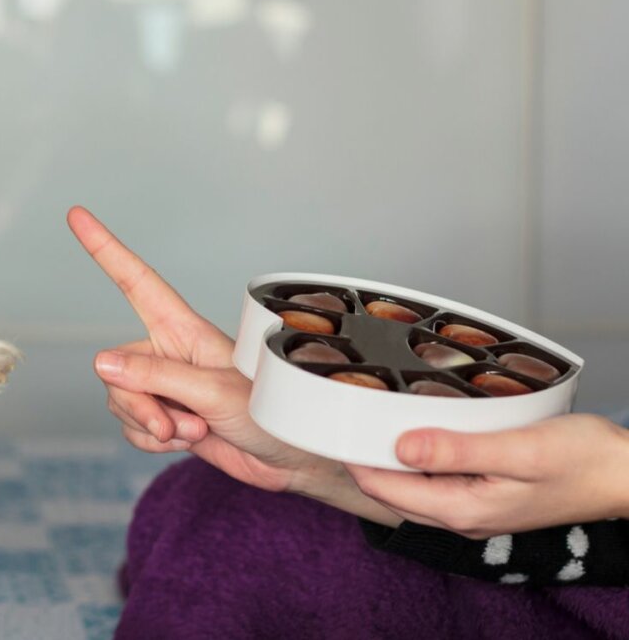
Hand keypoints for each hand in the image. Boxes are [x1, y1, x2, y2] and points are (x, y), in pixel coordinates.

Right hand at [68, 206, 400, 524]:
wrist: (289, 460)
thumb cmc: (269, 413)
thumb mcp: (213, 392)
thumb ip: (155, 377)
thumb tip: (101, 362)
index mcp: (184, 329)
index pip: (136, 282)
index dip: (105, 249)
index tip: (77, 216)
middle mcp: (168, 353)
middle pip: (115, 368)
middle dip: (137, 403)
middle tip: (173, 424)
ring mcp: (165, 387)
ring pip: (120, 401)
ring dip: (150, 426)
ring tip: (194, 431)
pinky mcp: (165, 417)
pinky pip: (131, 427)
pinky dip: (152, 442)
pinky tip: (185, 442)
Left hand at [346, 413, 628, 538]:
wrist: (626, 474)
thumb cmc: (583, 459)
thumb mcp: (519, 450)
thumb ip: (457, 451)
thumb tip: (401, 447)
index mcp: (464, 509)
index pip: (386, 488)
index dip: (355, 458)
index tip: (334, 425)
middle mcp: (462, 516)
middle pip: (392, 491)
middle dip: (365, 459)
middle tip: (345, 417)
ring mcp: (473, 509)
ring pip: (412, 487)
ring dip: (389, 459)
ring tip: (370, 420)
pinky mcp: (484, 496)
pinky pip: (435, 482)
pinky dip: (417, 460)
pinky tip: (415, 433)